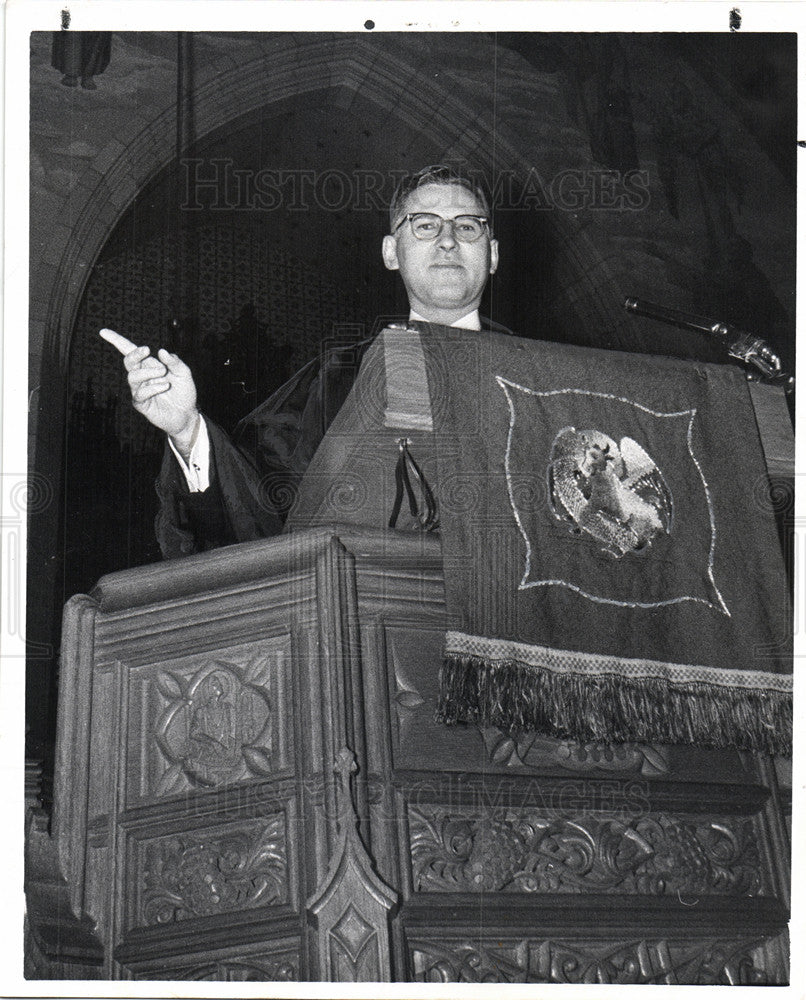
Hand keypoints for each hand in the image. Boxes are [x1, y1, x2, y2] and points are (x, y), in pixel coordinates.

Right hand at [100, 329, 198, 448]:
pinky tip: (165, 386)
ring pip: (133, 376)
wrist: (187, 414)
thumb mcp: (184, 373)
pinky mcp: (141, 404)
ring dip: (148, 372)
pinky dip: (153, 387)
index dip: (117, 341)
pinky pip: (140, 393)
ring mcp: (140, 390)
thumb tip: (161, 351)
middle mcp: (142, 376)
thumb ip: (174, 362)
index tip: (103, 332)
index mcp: (149, 365)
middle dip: (135, 354)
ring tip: (163, 373)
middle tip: (147, 351)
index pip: (130, 351)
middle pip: (128, 361)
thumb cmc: (183, 392)